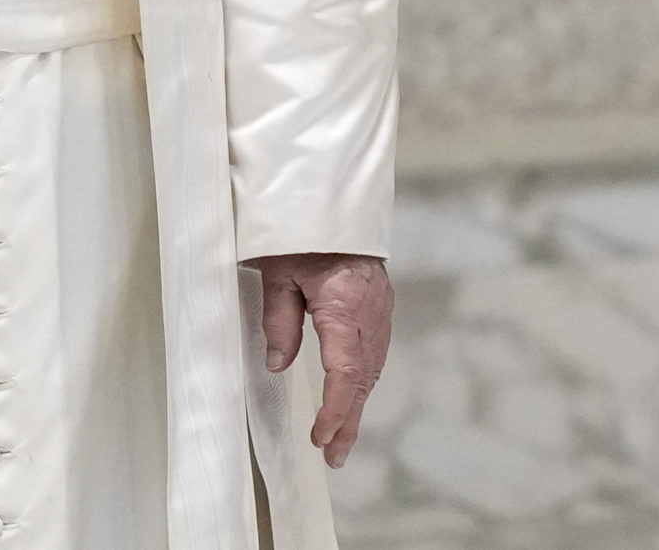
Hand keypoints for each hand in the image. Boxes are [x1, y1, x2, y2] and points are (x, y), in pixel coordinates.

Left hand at [249, 251, 391, 467]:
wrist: (334, 202)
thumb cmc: (301, 232)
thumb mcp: (278, 274)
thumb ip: (279, 322)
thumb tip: (278, 366)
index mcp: (344, 306)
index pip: (345, 372)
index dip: (335, 410)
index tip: (320, 437)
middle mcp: (370, 313)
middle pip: (363, 379)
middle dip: (348, 422)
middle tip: (332, 457)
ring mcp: (381, 310)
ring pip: (372, 369)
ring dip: (356, 405)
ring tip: (339, 439)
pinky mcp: (381, 305)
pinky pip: (375, 352)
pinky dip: (363, 381)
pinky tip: (352, 397)